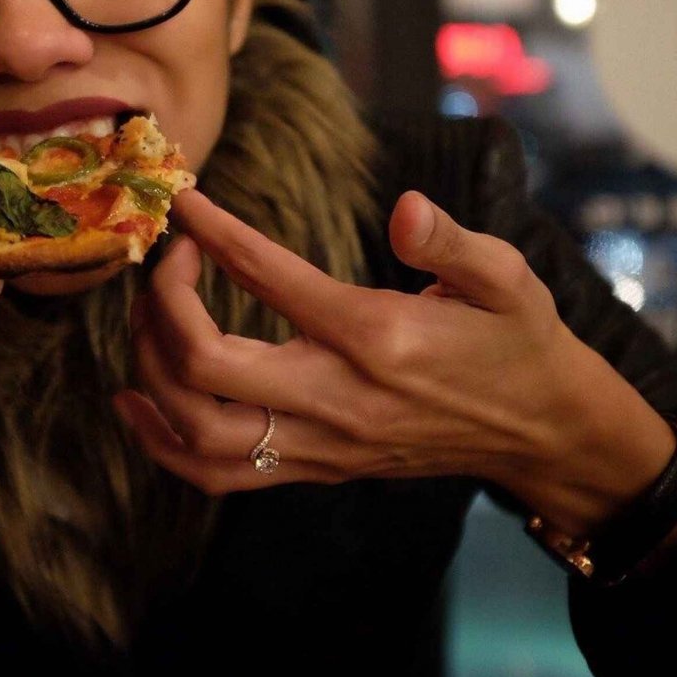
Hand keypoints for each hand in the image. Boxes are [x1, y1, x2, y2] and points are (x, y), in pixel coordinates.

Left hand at [118, 189, 676, 534]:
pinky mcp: (314, 470)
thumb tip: (405, 208)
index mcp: (377, 337)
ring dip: (151, 370)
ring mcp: (320, 445)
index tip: (186, 201)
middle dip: (163, 304)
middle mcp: (338, 399)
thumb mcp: (507, 277)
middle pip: (207, 366)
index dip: (215, 233)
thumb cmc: (516, 341)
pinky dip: (161, 443)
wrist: (540, 431)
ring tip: (145, 316)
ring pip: (198, 431)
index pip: (268, 278)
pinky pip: (215, 475)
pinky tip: (135, 400)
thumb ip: (451, 241)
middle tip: (169, 259)